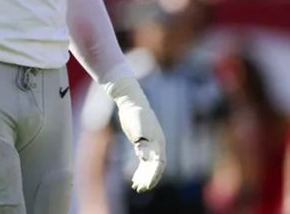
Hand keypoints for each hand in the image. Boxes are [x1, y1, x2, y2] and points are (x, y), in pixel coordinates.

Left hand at [105, 77, 165, 191]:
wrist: (131, 101)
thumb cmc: (135, 114)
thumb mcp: (138, 127)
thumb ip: (142, 142)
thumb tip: (142, 157)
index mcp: (158, 142)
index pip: (159, 164)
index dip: (153, 175)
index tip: (146, 185)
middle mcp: (157, 144)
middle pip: (155, 167)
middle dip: (148, 178)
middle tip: (139, 188)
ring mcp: (150, 144)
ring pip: (149, 165)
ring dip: (143, 176)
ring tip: (135, 186)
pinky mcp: (142, 142)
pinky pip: (144, 160)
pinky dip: (140, 169)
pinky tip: (133, 177)